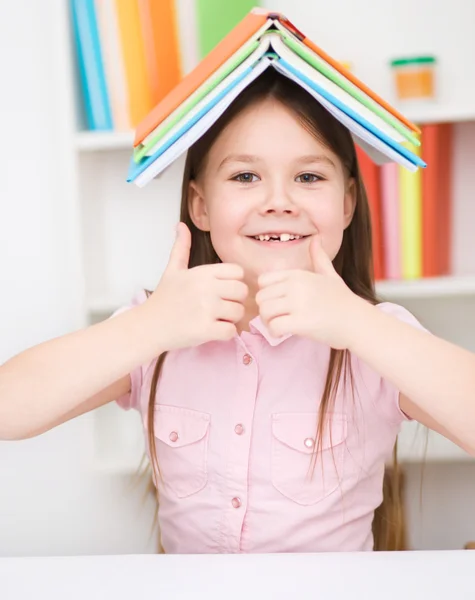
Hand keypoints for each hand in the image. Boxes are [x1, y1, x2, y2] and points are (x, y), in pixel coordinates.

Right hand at [144, 223, 247, 350]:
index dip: (233, 282)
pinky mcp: (206, 329)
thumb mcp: (172, 270)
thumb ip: (181, 248)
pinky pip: (231, 331)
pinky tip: (212, 330)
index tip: (221, 290)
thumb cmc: (163, 299)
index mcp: (202, 272)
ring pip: (239, 312)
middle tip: (220, 307)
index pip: (238, 272)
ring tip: (214, 319)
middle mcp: (206, 288)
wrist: (148, 326)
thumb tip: (180, 225)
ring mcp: (207, 309)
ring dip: (231, 319)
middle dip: (234, 301)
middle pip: (242, 292)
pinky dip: (225, 334)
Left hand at [256, 235, 363, 348]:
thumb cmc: (343, 301)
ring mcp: (299, 303)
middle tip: (277, 318)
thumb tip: (316, 239)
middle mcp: (296, 286)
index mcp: (299, 275)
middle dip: (265, 311)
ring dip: (268, 323)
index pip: (263, 281)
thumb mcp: (330, 275)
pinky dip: (274, 333)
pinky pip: (274, 327)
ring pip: (264, 312)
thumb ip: (319, 258)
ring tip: (280, 326)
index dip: (266, 294)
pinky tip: (284, 335)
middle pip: (260, 297)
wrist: (358, 322)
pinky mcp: (301, 323)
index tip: (277, 303)